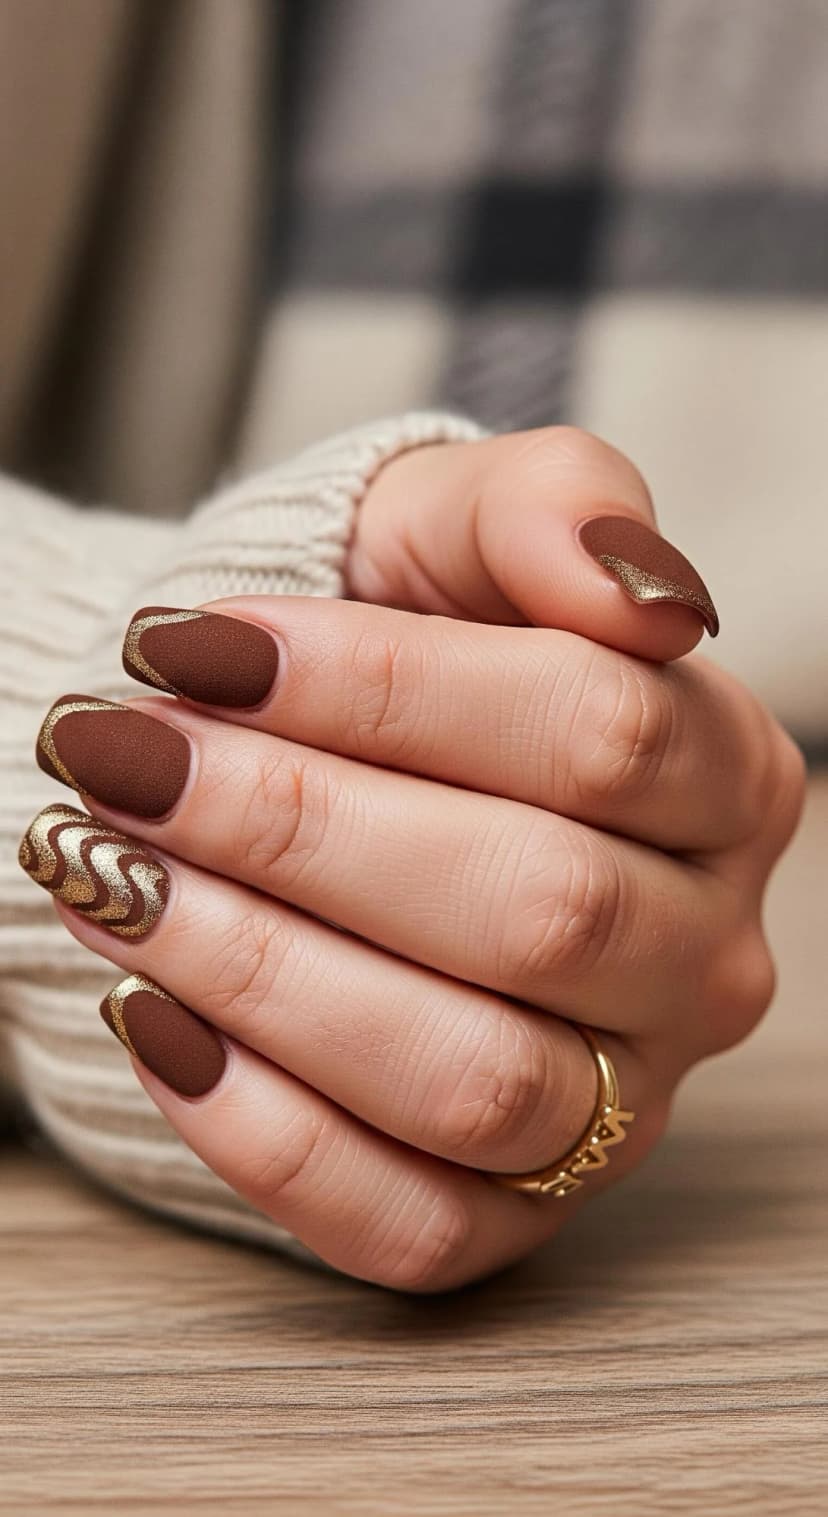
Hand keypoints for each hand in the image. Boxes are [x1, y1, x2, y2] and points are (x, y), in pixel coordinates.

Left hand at [21, 428, 804, 1290]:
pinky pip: (405, 1220)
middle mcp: (700, 958)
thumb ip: (554, 510)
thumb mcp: (455, 532)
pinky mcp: (510, 1210)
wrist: (313, 781)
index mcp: (725, 780)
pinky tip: (150, 1015)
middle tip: (122, 759)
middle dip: (296, 829)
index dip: (381, 691)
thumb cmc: (388, 656)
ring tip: (110, 872)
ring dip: (260, 972)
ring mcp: (616, 1103)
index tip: (197, 647)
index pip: (596, 734)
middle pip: (538, 911)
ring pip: (473, 1077)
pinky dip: (259, 1130)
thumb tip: (637, 589)